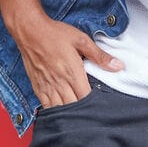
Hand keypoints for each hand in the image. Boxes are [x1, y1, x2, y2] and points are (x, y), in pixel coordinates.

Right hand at [8, 11, 122, 107]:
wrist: (29, 30)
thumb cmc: (55, 33)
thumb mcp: (81, 40)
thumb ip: (100, 56)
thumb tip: (118, 66)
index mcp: (72, 73)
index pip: (86, 98)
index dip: (94, 104)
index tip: (101, 105)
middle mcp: (59, 83)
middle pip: (73, 107)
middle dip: (82, 111)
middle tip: (91, 112)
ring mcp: (47, 86)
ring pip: (59, 109)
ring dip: (68, 114)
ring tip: (77, 116)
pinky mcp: (37, 86)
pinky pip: (46, 105)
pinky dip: (54, 111)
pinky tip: (60, 112)